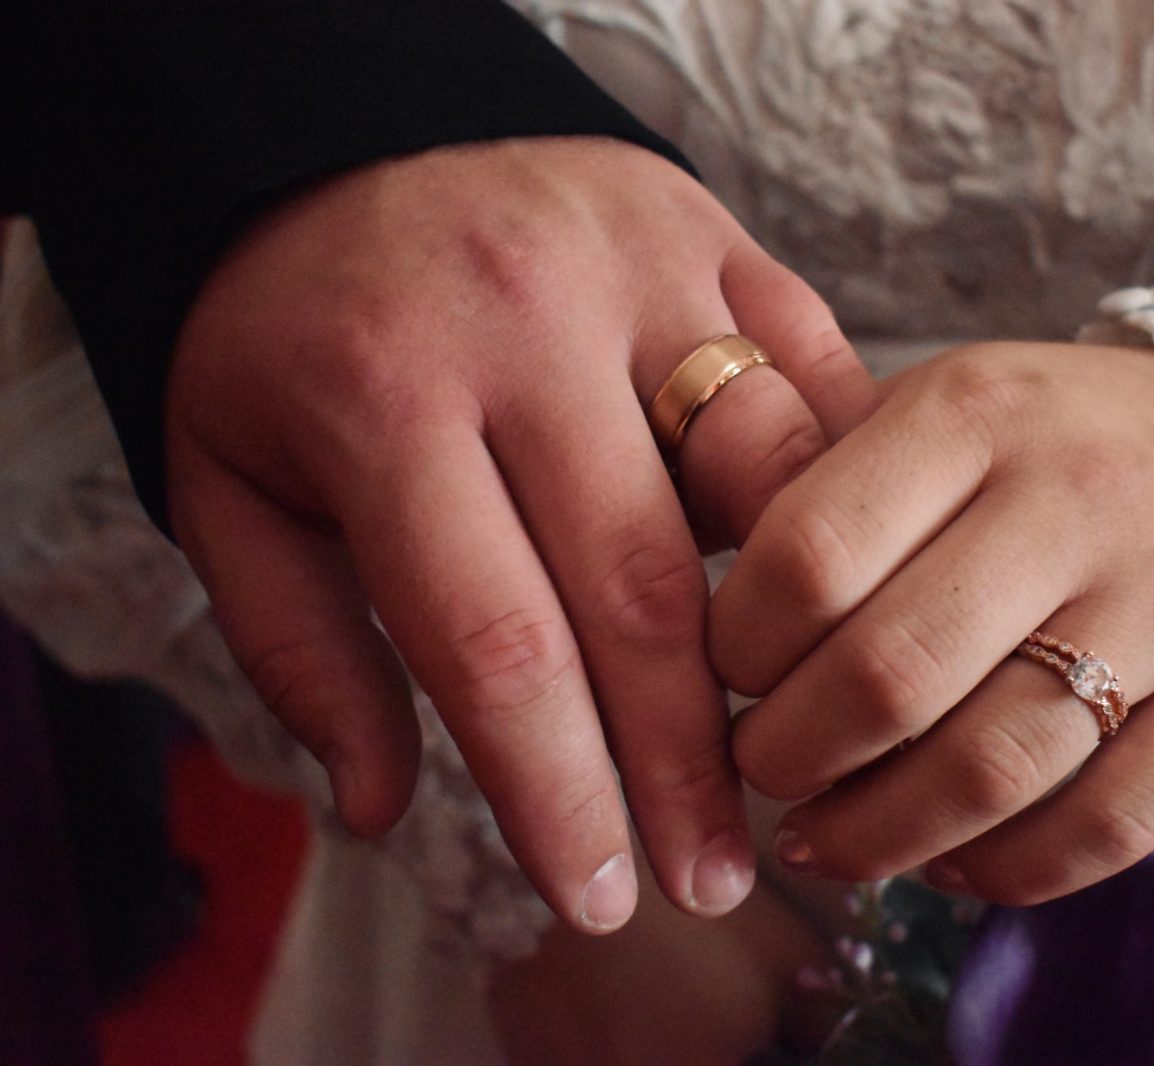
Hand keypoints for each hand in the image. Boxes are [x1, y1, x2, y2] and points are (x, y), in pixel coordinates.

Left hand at [164, 137, 875, 930]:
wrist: (344, 141)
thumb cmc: (291, 336)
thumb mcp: (230, 490)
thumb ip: (297, 653)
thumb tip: (380, 808)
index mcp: (383, 394)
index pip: (495, 640)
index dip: (560, 791)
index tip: (600, 895)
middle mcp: (525, 322)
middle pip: (643, 584)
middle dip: (688, 757)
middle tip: (713, 873)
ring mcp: (640, 262)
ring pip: (766, 474)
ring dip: (794, 625)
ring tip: (790, 739)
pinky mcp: (716, 232)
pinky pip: (815, 375)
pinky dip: (838, 492)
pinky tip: (833, 586)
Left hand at [709, 341, 1153, 903]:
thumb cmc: (1043, 441)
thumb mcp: (934, 413)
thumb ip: (823, 493)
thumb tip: (693, 638)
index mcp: (976, 409)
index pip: (809, 554)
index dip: (734, 647)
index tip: (725, 674)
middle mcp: (1080, 495)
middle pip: (890, 677)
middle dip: (788, 756)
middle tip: (763, 768)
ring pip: (991, 772)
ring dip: (877, 836)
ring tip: (826, 838)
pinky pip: (1103, 828)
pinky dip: (1002, 872)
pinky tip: (945, 860)